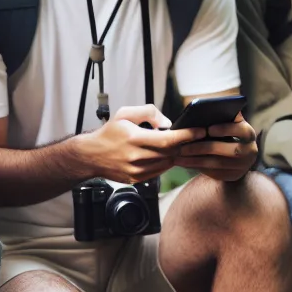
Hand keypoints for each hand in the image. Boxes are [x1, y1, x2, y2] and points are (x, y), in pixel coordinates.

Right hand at [81, 104, 204, 183]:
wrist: (91, 156)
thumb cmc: (109, 133)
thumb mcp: (125, 114)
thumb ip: (148, 113)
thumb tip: (167, 123)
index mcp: (134, 139)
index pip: (168, 139)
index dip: (187, 135)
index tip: (200, 131)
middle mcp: (136, 157)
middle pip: (170, 152)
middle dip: (183, 144)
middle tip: (191, 136)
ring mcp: (137, 171)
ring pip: (167, 163)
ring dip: (174, 153)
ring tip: (175, 144)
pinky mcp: (137, 179)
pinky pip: (159, 171)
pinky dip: (165, 162)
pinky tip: (162, 154)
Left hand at [174, 115, 257, 180]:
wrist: (239, 154)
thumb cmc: (228, 132)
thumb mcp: (229, 124)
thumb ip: (222, 118)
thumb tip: (206, 110)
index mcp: (248, 134)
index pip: (241, 130)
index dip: (226, 129)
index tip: (209, 129)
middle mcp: (250, 151)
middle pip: (227, 150)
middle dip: (203, 148)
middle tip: (183, 146)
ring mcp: (243, 166)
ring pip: (218, 164)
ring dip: (196, 160)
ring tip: (179, 156)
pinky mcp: (233, 175)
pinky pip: (215, 173)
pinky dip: (198, 167)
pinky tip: (185, 163)